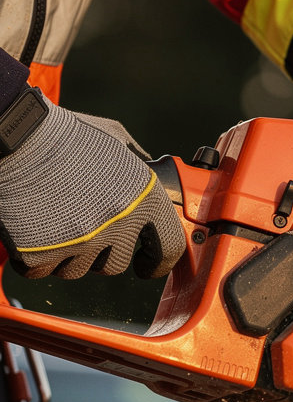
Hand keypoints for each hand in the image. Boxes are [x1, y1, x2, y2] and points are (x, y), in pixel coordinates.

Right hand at [0, 89, 184, 278]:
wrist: (12, 131)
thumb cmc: (61, 133)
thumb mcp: (114, 141)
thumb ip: (137, 165)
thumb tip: (157, 180)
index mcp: (144, 199)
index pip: (168, 247)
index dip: (158, 262)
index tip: (148, 267)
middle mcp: (118, 224)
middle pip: (114, 265)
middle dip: (100, 254)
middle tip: (82, 231)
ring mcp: (80, 241)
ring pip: (76, 271)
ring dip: (65, 255)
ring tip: (52, 221)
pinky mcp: (41, 253)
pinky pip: (41, 271)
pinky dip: (33, 258)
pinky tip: (30, 231)